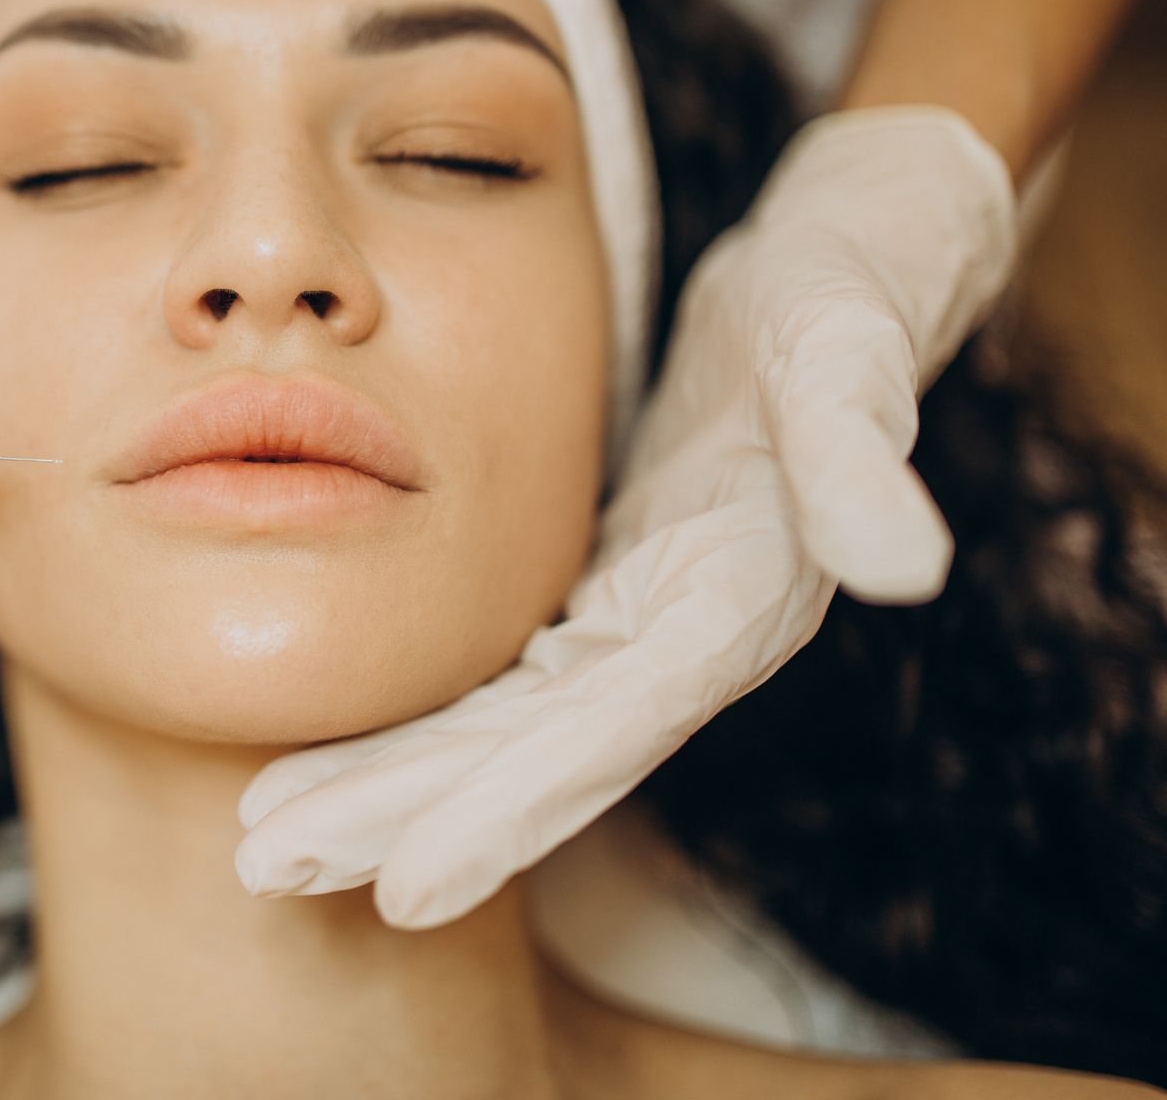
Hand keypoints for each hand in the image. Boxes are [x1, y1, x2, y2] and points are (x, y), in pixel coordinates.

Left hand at [233, 107, 1017, 928]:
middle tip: (272, 871)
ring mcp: (633, 622)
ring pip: (493, 732)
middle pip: (521, 757)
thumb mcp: (842, 357)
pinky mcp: (603, 593)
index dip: (501, 814)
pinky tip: (335, 749)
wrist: (840, 278)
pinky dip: (415, 722)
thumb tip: (897, 566)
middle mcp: (673, 640)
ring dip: (386, 787)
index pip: (597, 734)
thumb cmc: (838, 301)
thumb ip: (855, 453)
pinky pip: (494, 680)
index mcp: (724, 606)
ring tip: (273, 836)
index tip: (398, 890)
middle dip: (399, 819)